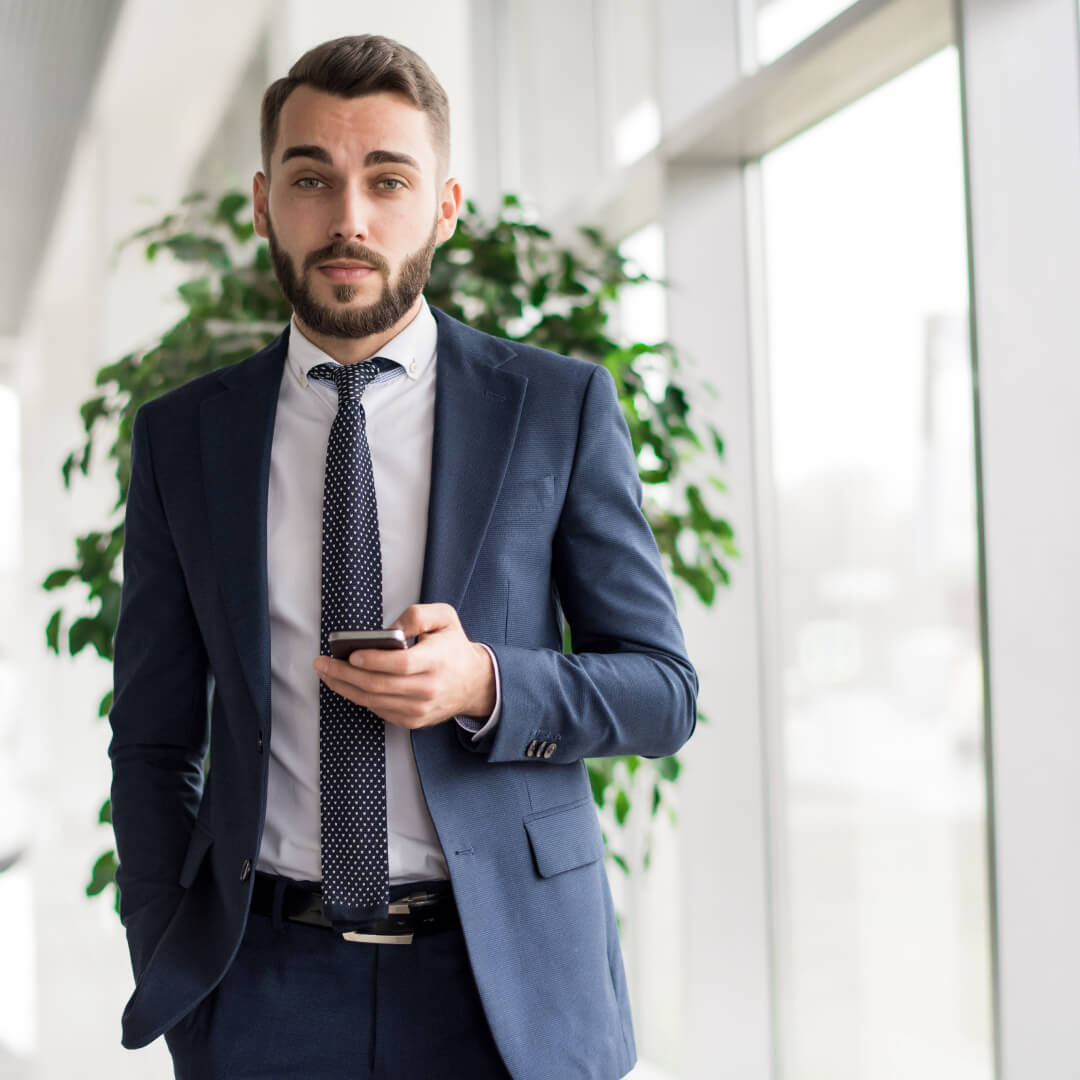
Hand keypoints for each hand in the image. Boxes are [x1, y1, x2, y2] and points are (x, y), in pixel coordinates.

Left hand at [313, 603, 495, 729]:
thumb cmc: (454, 647)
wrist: (474, 683)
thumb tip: (389, 629)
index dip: (374, 661)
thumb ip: (418, 615)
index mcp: (437, 661)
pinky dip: (360, 698)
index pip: (401, 665)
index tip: (351, 654)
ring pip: (374, 701)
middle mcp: (428, 689)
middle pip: (379, 685)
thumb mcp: (445, 618)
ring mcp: (420, 709)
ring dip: (345, 688)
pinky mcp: (413, 721)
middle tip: (323, 664)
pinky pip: (379, 710)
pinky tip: (346, 685)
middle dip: (345, 675)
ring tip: (326, 674)